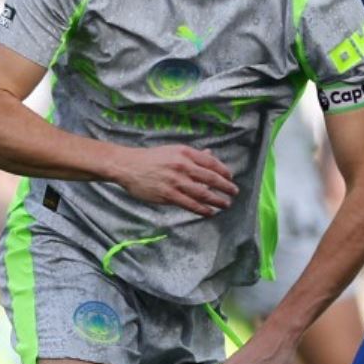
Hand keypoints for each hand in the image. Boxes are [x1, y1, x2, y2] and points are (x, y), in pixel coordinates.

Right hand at [113, 144, 238, 214]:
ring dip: (217, 200)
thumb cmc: (152, 158)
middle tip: (234, 192)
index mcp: (185, 153)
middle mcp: (182, 166)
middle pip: (211, 178)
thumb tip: (211, 154)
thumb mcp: (173, 150)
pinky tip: (210, 212)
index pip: (211, 162)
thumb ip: (194, 155)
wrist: (128, 166)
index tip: (230, 177)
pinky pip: (190, 204)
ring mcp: (175, 181)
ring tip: (226, 204)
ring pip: (203, 193)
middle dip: (226, 187)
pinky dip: (202, 209)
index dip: (224, 171)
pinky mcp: (168, 195)